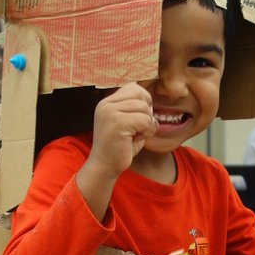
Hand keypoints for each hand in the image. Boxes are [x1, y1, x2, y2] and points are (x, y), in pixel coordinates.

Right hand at [75, 83, 156, 222]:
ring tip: (135, 136)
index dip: (144, 101)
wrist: (105, 166)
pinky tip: (134, 140)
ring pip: (144, 108)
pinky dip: (146, 132)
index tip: (139, 119)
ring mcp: (110, 112)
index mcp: (107, 102)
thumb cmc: (120, 147)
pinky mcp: (117, 123)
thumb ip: (135, 109)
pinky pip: (144, 120)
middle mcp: (106, 104)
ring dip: (146, 125)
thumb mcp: (127, 122)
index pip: (133, 88)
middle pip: (140, 95)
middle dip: (146, 112)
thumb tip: (150, 99)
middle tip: (138, 128)